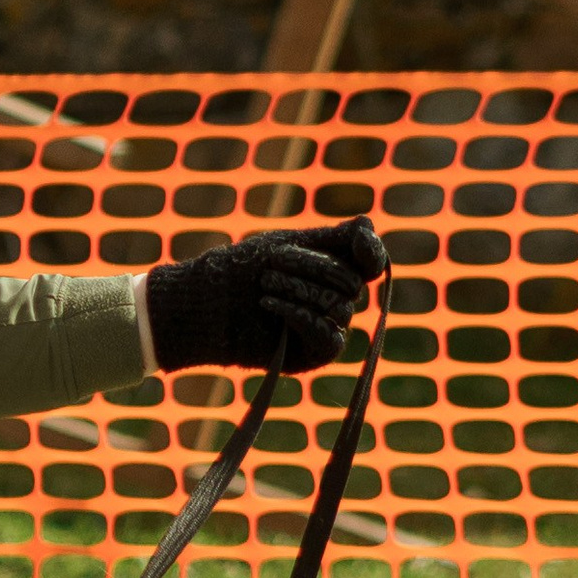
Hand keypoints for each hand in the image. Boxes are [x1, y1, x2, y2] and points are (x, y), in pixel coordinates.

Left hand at [146, 217, 387, 376]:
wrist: (205, 305)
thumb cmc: (243, 271)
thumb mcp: (287, 245)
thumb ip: (331, 237)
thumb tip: (369, 222)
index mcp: (335, 270)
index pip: (371, 261)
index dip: (371, 251)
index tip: (359, 240)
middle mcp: (337, 300)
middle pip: (354, 282)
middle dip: (313, 268)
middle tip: (271, 265)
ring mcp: (328, 328)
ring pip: (341, 308)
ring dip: (298, 290)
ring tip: (262, 285)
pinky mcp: (314, 354)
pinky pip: (329, 336)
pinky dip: (300, 317)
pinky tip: (269, 306)